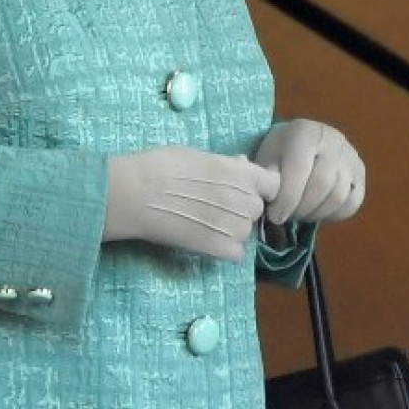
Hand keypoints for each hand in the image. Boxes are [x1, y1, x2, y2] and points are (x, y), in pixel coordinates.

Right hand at [103, 146, 280, 261]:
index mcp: (239, 173)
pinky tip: (204, 238)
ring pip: (246, 231)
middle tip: (213, 203)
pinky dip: (225, 248)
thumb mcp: (197, 155)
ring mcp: (232, 227)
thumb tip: (243, 164)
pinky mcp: (219, 249)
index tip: (243, 187)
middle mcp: (242, 199)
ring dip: (232, 227)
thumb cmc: (160, 165)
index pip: (272, 184)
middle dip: (242, 206)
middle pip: (257, 208)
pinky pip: (236, 252)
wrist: (135, 192)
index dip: (260, 186)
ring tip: (204, 220)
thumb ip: (226, 163)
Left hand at [253, 119, 365, 224]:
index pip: (299, 169)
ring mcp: (350, 155)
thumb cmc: (280, 151)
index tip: (275, 216)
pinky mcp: (360, 172)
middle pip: (322, 183)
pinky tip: (316, 212)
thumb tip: (269, 198)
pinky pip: (353, 202)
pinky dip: (334, 214)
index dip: (287, 197)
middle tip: (286, 217)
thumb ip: (268, 177)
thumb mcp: (267, 158)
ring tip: (299, 214)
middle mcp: (332, 139)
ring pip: (339, 196)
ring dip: (316, 213)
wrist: (301, 140)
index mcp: (304, 131)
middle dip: (301, 208)